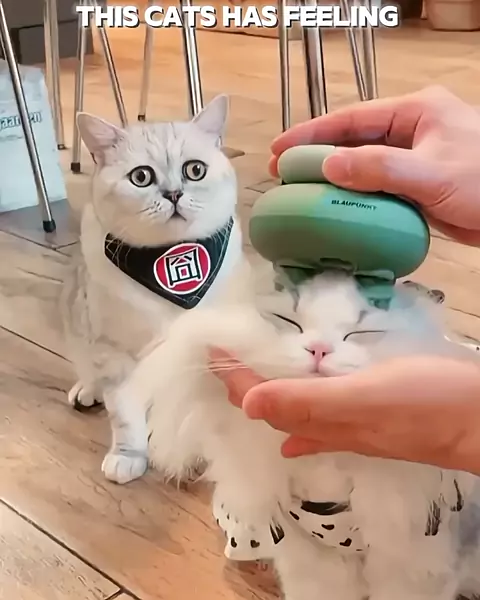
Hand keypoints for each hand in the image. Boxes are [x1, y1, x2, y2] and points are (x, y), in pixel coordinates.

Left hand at [210, 349, 479, 474]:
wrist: (479, 420)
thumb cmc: (423, 404)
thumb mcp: (364, 399)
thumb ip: (308, 402)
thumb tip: (248, 405)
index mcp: (319, 418)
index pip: (260, 398)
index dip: (233, 376)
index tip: (210, 347)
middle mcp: (328, 427)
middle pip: (272, 409)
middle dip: (242, 387)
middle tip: (223, 359)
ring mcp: (350, 425)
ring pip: (294, 413)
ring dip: (268, 396)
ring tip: (248, 379)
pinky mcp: (372, 415)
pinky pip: (321, 417)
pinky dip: (301, 412)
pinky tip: (295, 426)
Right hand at [270, 86, 479, 245]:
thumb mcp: (431, 172)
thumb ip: (380, 168)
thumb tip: (329, 167)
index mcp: (416, 112)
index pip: (353, 118)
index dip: (313, 132)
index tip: (281, 149)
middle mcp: (412, 131)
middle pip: (354, 139)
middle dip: (319, 155)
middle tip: (283, 173)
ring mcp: (414, 159)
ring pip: (364, 165)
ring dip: (335, 179)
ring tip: (302, 193)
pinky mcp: (417, 186)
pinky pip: (378, 187)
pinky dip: (356, 197)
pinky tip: (337, 209)